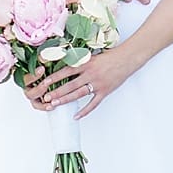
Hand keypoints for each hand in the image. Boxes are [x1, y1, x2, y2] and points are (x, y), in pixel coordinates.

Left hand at [28, 46, 145, 119]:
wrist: (128, 59)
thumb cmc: (111, 56)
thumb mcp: (93, 56)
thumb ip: (81, 62)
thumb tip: (66, 66)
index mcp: (87, 64)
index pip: (67, 71)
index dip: (55, 77)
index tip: (45, 82)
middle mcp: (91, 74)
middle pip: (70, 85)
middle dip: (57, 91)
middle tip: (46, 97)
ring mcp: (98, 84)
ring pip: (79, 94)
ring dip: (66, 99)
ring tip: (55, 104)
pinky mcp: (105, 91)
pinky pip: (93, 103)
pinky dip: (84, 111)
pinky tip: (76, 116)